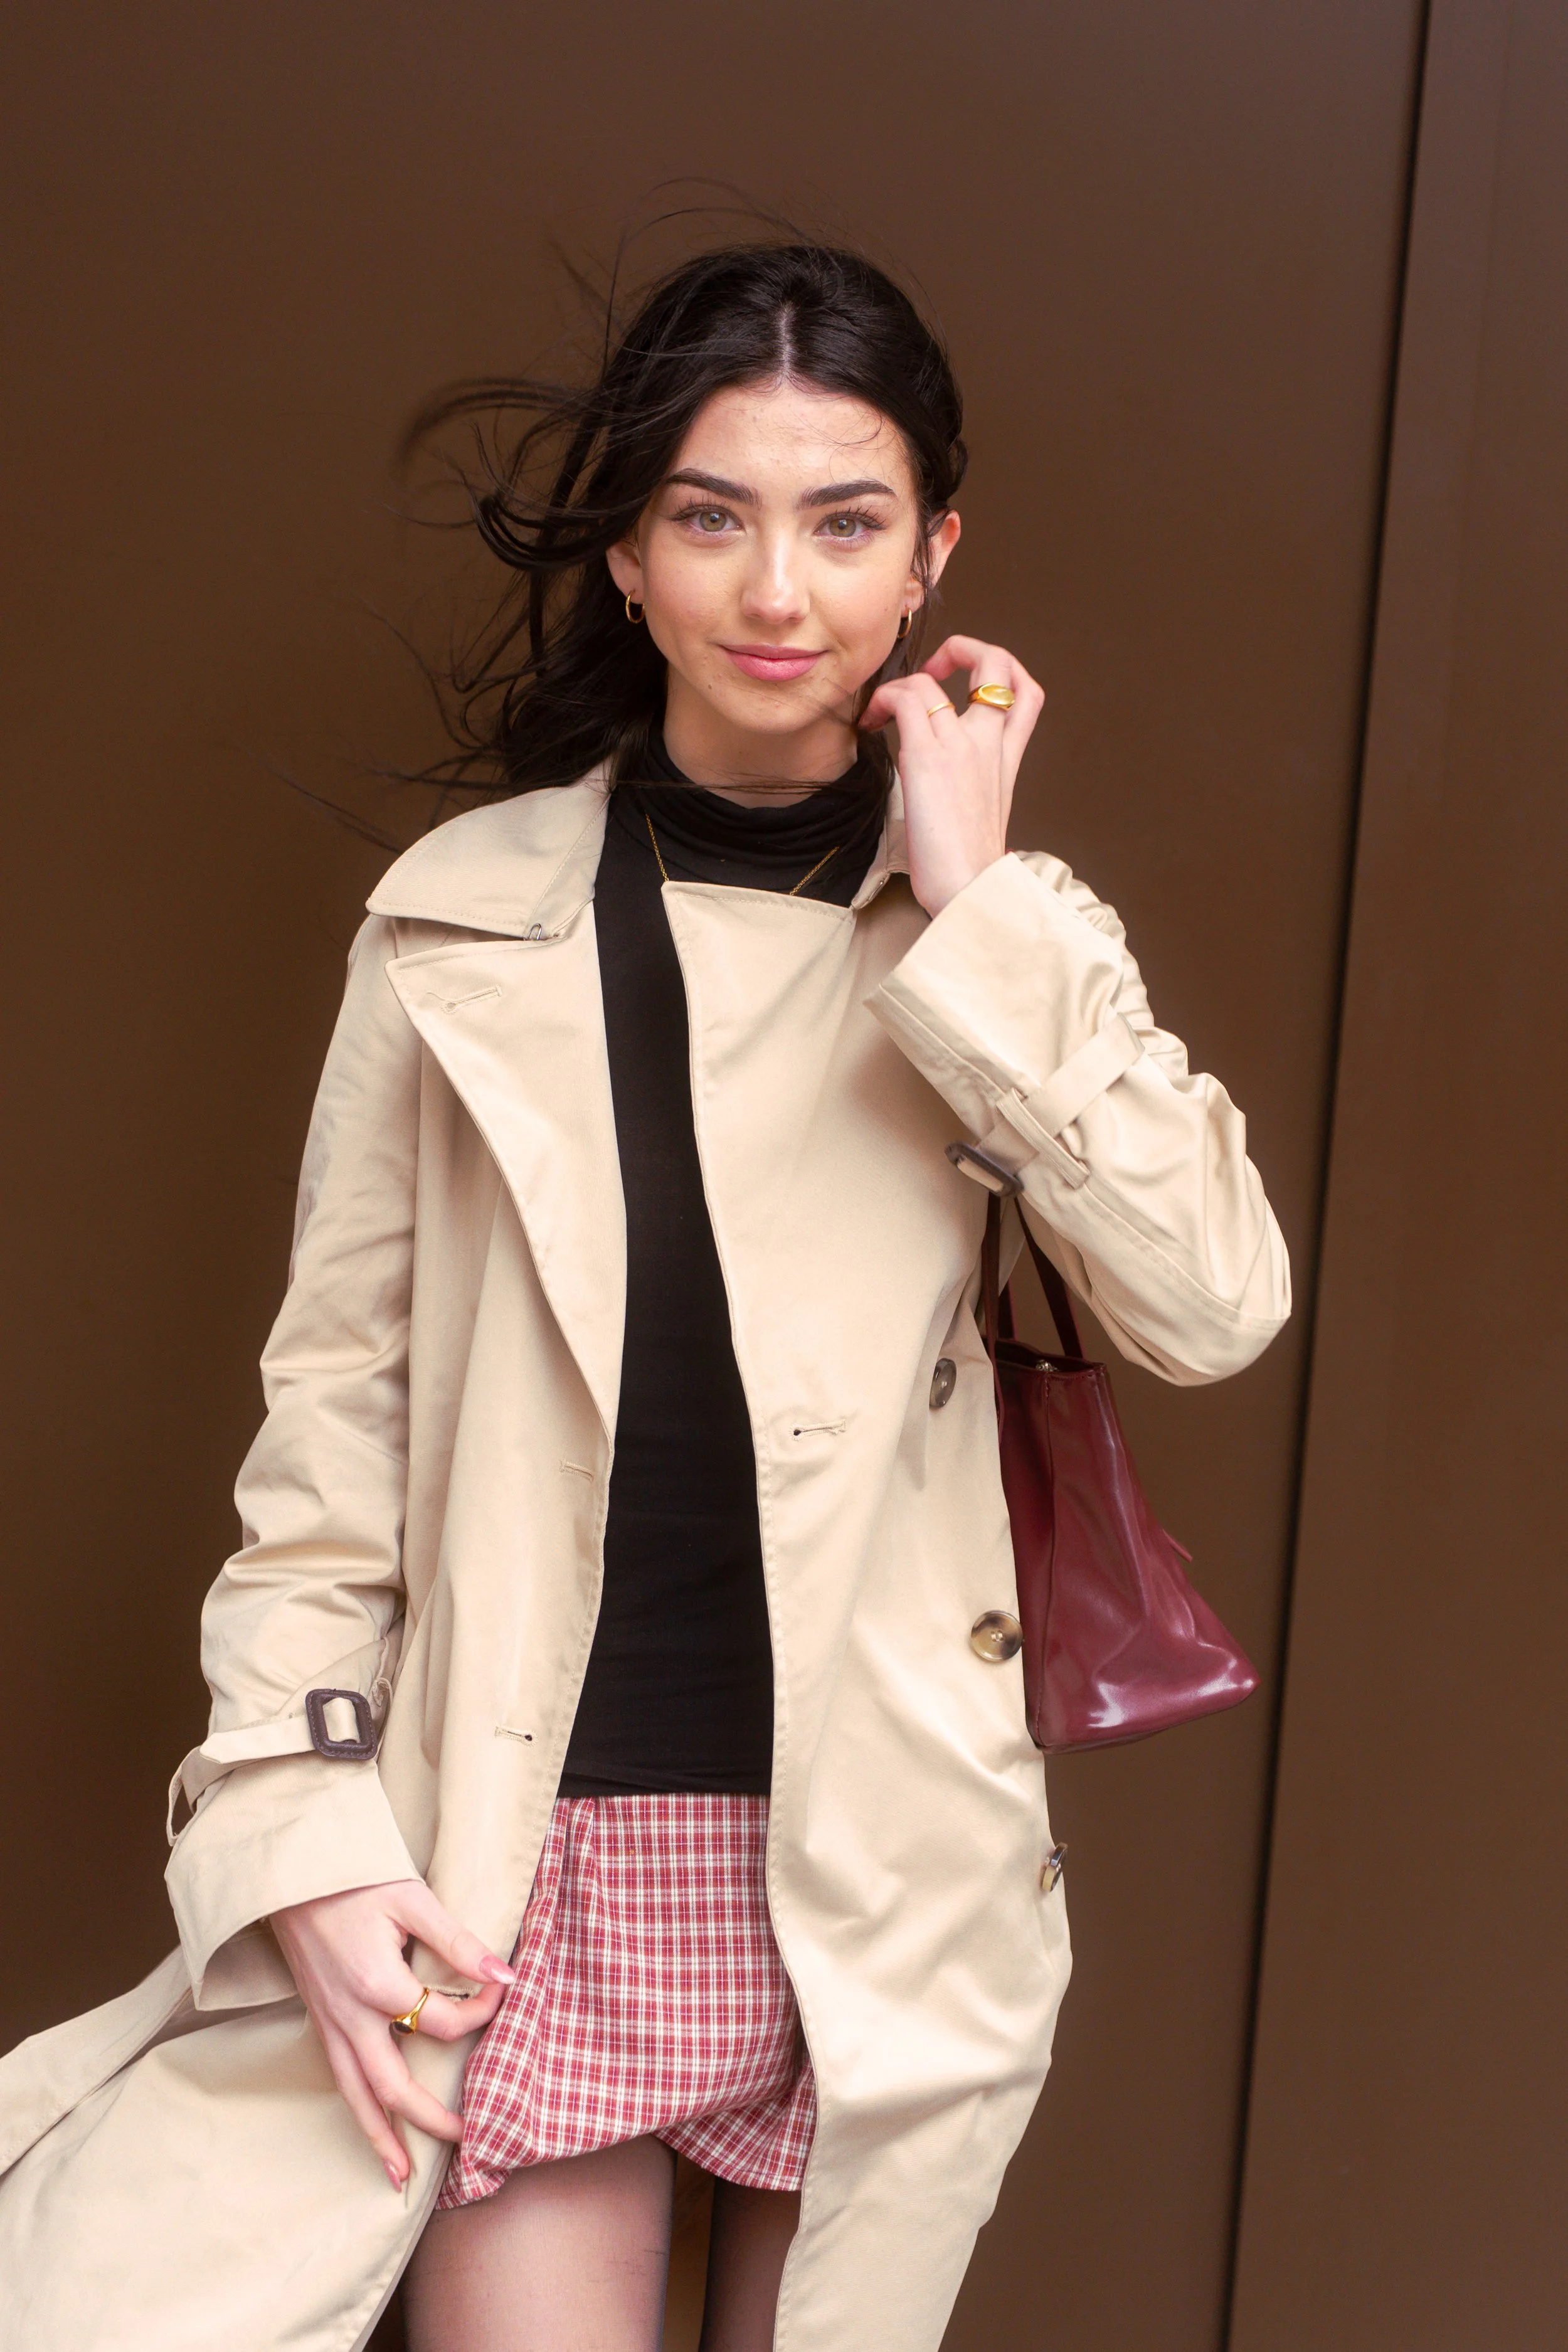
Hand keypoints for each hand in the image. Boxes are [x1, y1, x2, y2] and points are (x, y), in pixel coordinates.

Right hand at [272, 1878, 514, 2188]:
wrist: (291, 1873)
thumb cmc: (354, 1878)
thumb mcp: (413, 1901)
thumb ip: (459, 1943)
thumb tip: (506, 1977)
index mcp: (379, 1986)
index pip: (446, 2022)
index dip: (483, 2011)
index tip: (504, 1989)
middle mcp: (351, 2016)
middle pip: (395, 2086)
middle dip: (431, 2119)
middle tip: (469, 2141)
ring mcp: (330, 2022)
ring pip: (357, 2094)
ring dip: (381, 2137)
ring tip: (402, 2177)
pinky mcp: (319, 2019)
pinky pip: (339, 2077)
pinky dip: (356, 2109)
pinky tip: (370, 2127)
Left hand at [861, 636, 1044, 916]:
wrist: (971, 892)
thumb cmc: (967, 867)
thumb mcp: (980, 816)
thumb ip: (969, 783)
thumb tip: (933, 774)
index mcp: (1007, 758)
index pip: (1027, 693)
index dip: (1002, 671)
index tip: (967, 682)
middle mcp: (990, 743)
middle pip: (999, 663)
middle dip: (964, 648)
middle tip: (932, 670)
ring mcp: (961, 745)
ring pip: (933, 679)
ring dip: (901, 682)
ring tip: (883, 710)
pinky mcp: (927, 757)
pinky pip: (905, 698)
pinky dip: (883, 700)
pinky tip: (870, 724)